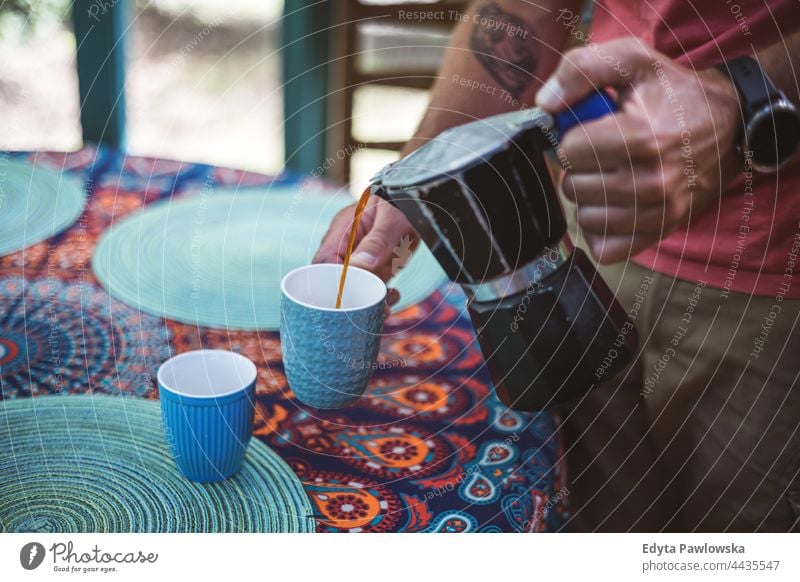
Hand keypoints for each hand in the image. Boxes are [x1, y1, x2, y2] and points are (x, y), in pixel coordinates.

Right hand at [313, 195, 416, 309]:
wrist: (418, 202)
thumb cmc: (402, 203)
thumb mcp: (394, 219)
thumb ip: (378, 241)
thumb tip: (360, 265)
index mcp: (343, 229)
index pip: (324, 261)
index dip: (331, 282)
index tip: (349, 296)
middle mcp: (346, 245)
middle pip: (334, 278)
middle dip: (350, 297)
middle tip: (372, 307)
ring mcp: (359, 257)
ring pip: (354, 286)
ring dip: (368, 299)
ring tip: (386, 304)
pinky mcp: (373, 266)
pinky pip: (370, 285)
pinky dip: (380, 295)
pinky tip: (393, 295)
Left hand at [535, 37, 741, 263]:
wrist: (730, 125)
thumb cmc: (674, 93)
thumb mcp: (633, 61)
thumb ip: (582, 70)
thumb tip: (544, 103)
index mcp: (641, 138)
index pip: (569, 151)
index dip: (574, 137)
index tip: (594, 130)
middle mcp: (651, 181)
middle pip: (573, 187)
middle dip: (580, 168)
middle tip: (603, 153)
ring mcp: (658, 212)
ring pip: (584, 218)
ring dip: (589, 198)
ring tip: (611, 176)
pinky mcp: (660, 232)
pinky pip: (604, 247)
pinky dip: (601, 229)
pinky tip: (613, 205)